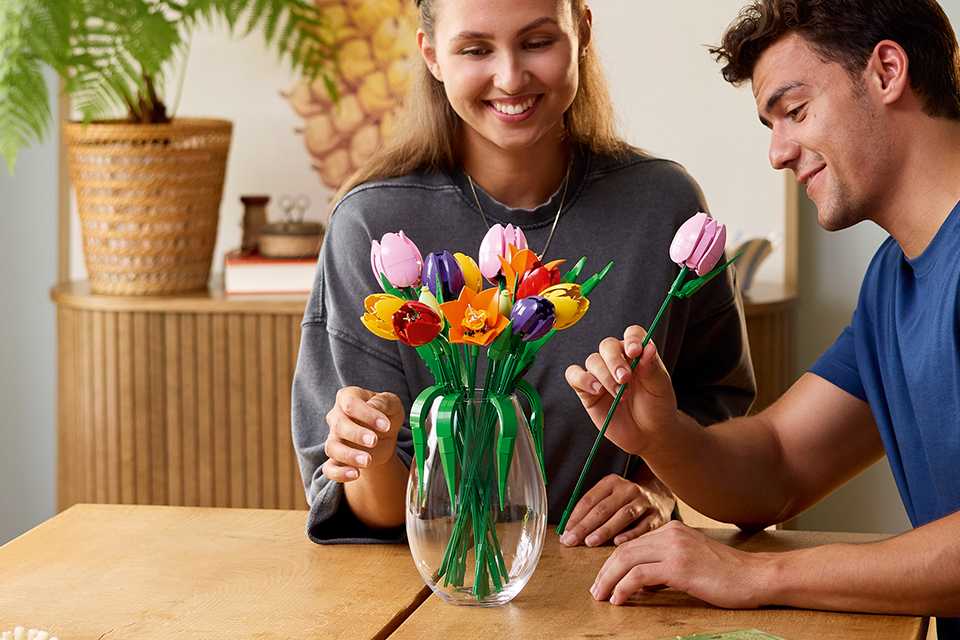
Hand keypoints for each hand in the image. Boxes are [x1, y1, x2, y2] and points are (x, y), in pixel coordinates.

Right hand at [321, 386, 404, 482]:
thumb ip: (383, 402)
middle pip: (339, 425)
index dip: (367, 414)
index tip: (386, 425)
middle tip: (374, 441)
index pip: (350, 404)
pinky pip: (329, 469)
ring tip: (367, 461)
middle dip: (357, 434)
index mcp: (348, 397)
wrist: (384, 436)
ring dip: (349, 455)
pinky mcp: (335, 459)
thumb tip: (373, 406)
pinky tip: (355, 474)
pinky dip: (339, 473)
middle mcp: (336, 417)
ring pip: (332, 448)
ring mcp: (333, 439)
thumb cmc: (386, 414)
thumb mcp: (392, 404)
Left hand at [559, 474, 674, 546]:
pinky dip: (630, 534)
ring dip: (605, 529)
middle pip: (603, 508)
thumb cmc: (626, 500)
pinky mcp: (658, 516)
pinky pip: (643, 526)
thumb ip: (592, 510)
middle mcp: (628, 489)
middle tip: (571, 540)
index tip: (565, 532)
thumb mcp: (610, 496)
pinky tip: (618, 543)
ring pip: (622, 515)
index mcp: (612, 482)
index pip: (589, 499)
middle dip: (585, 526)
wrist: (660, 495)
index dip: (575, 516)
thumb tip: (568, 530)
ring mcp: (644, 502)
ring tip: (590, 542)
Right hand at [565, 325, 678, 455]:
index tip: (635, 352)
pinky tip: (596, 390)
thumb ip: (652, 368)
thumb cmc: (657, 407)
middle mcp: (618, 360)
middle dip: (614, 361)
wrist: (648, 434)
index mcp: (638, 353)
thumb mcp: (660, 388)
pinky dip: (582, 379)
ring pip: (592, 360)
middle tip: (625, 379)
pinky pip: (574, 375)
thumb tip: (648, 347)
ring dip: (604, 376)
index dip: (632, 339)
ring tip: (619, 395)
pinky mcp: (586, 390)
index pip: (632, 334)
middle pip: (607, 346)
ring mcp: (601, 374)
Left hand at [590, 521, 769, 608]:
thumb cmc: (727, 574)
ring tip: (601, 597)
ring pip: (626, 560)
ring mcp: (674, 548)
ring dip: (609, 580)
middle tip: (596, 591)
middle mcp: (670, 534)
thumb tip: (640, 581)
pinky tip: (619, 599)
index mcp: (672, 530)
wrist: (756, 576)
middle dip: (605, 572)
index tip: (604, 580)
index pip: (631, 544)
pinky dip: (624, 587)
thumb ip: (666, 563)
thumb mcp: (691, 559)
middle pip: (623, 551)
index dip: (612, 563)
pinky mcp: (679, 567)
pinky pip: (639, 575)